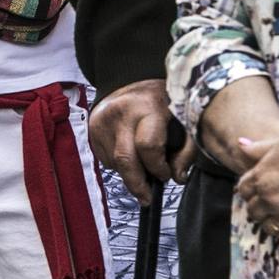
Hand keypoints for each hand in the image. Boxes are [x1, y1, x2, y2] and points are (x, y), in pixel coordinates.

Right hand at [88, 81, 184, 204]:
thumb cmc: (161, 103)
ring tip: (142, 163)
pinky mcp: (92, 129)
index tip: (166, 174)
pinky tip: (129, 152)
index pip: (148, 147)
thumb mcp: (182, 120)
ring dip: (130, 172)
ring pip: (115, 163)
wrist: (130, 81)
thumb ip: (186, 150)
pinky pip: (105, 158)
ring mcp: (102, 121)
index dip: (158, 168)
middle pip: (125, 160)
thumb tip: (178, 178)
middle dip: (137, 185)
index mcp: (147, 108)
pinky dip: (118, 163)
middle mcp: (120, 113)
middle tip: (147, 197)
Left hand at [234, 126, 278, 248]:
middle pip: (253, 211)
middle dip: (260, 207)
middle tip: (272, 205)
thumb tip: (240, 144)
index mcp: (260, 176)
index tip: (260, 190)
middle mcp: (268, 197)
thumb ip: (258, 148)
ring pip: (267, 227)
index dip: (251, 190)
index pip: (243, 190)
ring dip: (272, 223)